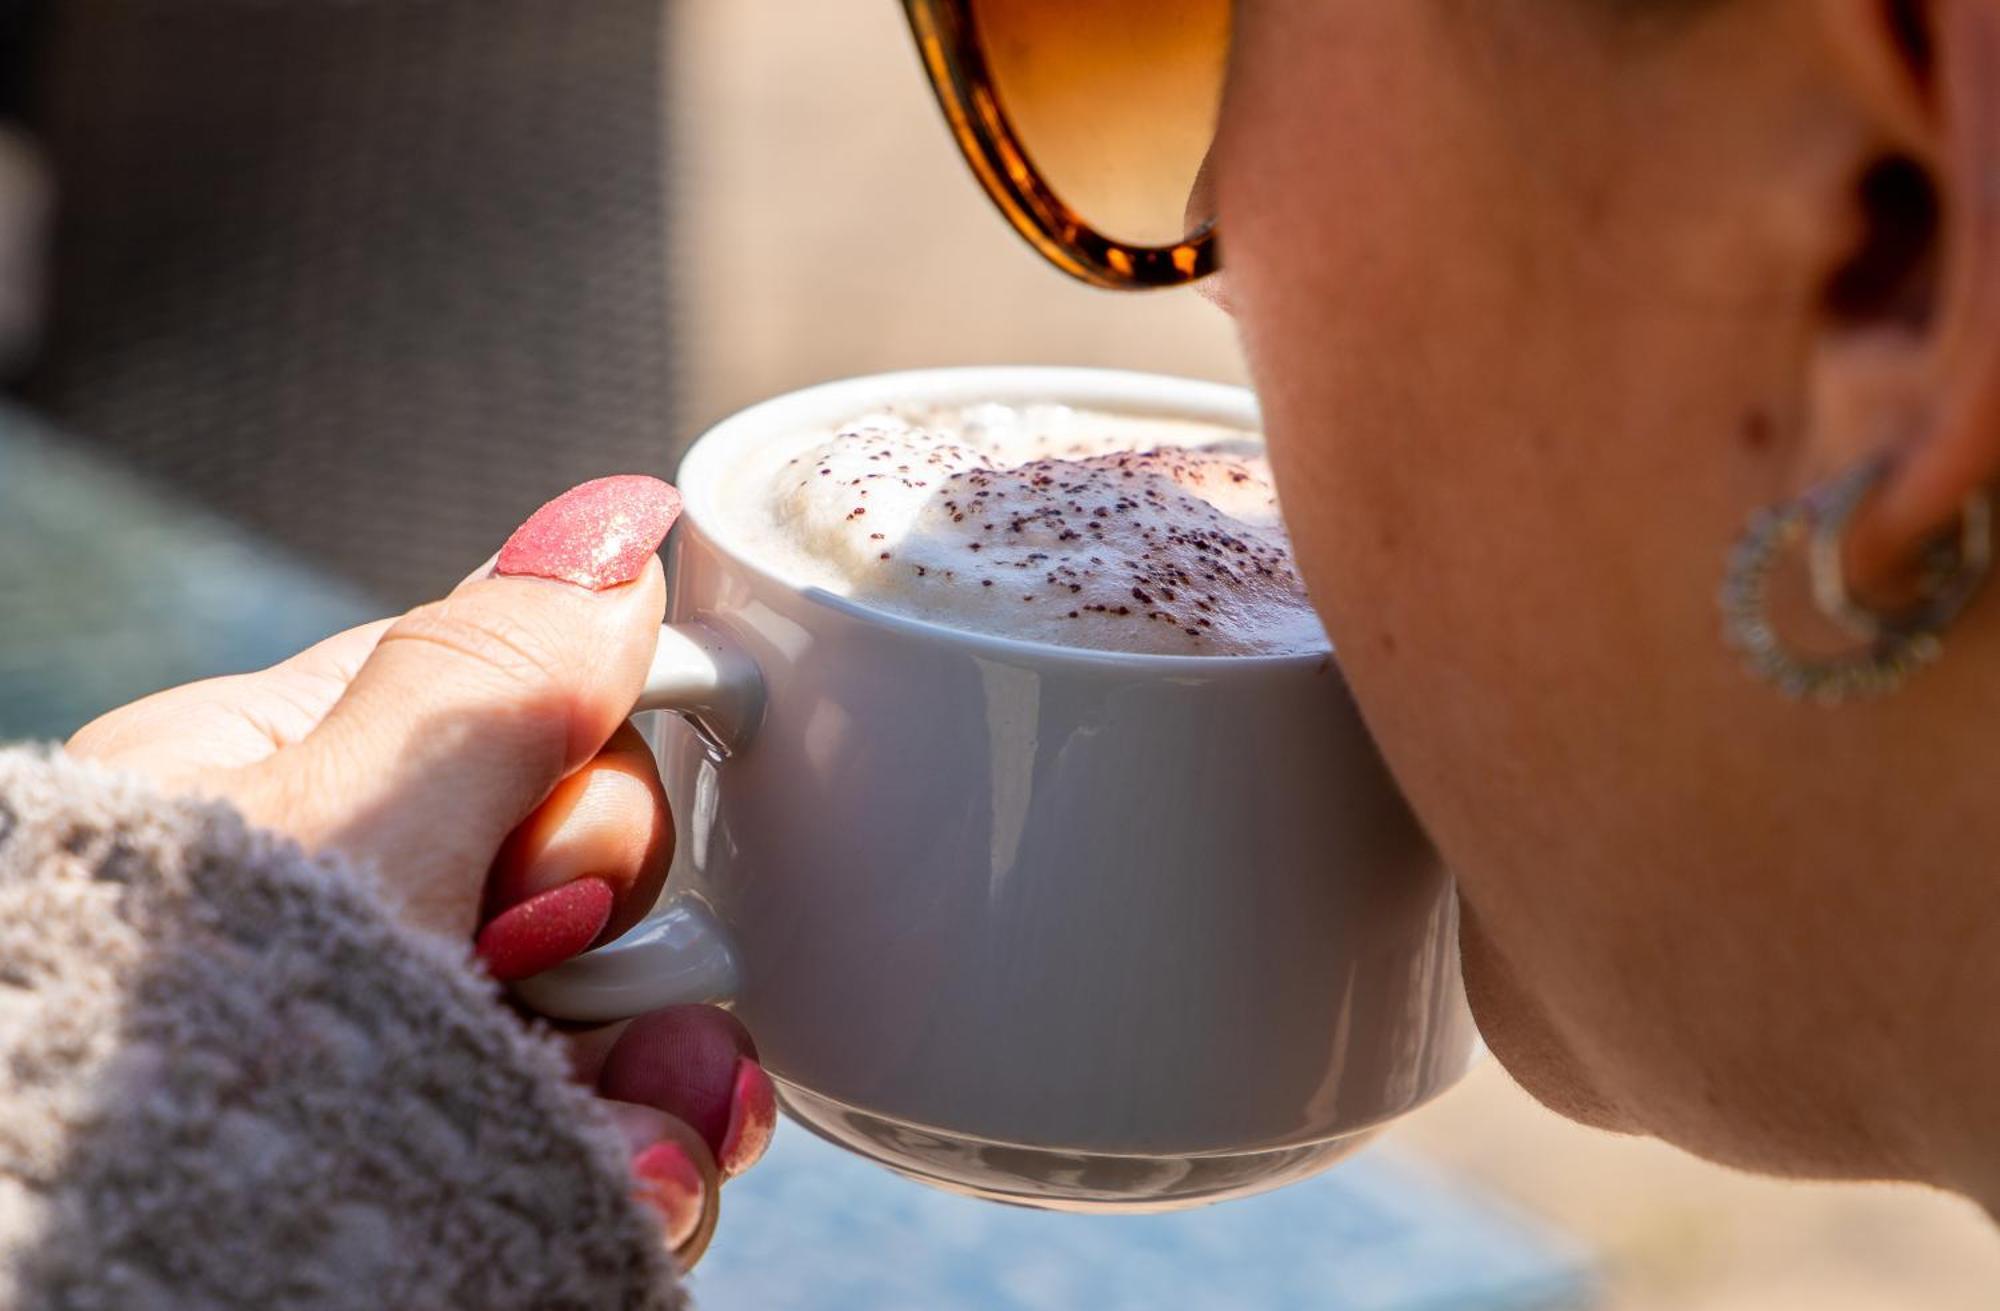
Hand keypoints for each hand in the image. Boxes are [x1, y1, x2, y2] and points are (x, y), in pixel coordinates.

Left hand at [67, 476, 772, 1267]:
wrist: (130, 1298)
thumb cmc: (175, 1066)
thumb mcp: (336, 842)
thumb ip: (489, 682)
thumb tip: (616, 521)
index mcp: (294, 788)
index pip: (521, 706)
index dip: (588, 763)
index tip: (577, 842)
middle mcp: (371, 919)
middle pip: (601, 867)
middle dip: (611, 922)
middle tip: (530, 966)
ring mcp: (436, 1058)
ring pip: (637, 1010)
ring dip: (661, 1061)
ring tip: (615, 1128)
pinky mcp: (493, 1176)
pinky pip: (637, 1137)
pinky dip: (653, 1161)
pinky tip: (632, 1184)